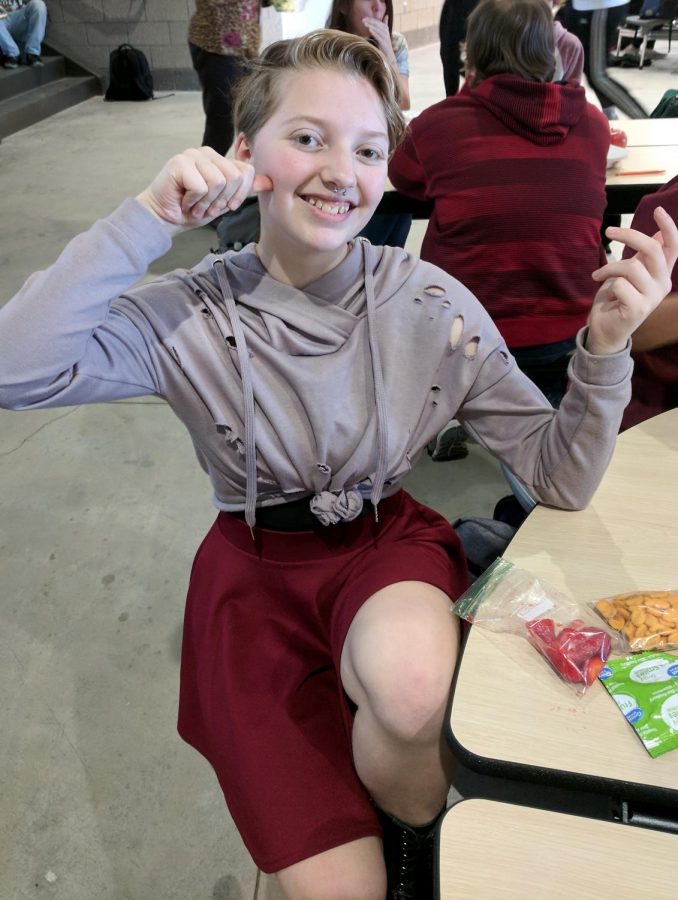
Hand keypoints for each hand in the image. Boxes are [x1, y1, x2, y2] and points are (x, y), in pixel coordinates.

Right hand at [136, 147, 272, 234]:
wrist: (165, 218)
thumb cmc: (192, 210)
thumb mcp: (224, 202)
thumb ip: (244, 190)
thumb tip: (269, 182)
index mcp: (220, 160)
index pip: (247, 171)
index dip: (240, 194)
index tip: (226, 206)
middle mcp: (208, 153)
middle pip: (235, 177)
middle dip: (222, 200)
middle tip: (206, 206)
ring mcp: (193, 155)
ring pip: (218, 182)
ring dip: (206, 202)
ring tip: (195, 205)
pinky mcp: (180, 162)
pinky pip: (201, 186)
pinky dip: (194, 201)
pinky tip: (184, 201)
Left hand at [362, 15, 394, 61]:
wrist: (389, 58)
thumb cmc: (384, 47)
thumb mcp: (382, 36)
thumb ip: (383, 26)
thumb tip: (385, 17)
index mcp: (385, 30)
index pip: (378, 22)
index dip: (371, 20)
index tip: (364, 18)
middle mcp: (386, 33)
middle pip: (378, 24)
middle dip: (370, 21)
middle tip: (363, 20)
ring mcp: (386, 38)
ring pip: (378, 29)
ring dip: (371, 25)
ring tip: (365, 23)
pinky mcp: (384, 44)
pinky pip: (379, 37)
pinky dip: (375, 33)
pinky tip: (370, 30)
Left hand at [586, 207, 677, 354]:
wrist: (605, 329)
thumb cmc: (616, 298)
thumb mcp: (631, 273)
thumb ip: (644, 256)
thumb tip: (659, 234)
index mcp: (662, 273)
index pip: (673, 247)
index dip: (669, 227)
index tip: (658, 210)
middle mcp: (662, 284)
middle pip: (652, 249)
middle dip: (628, 235)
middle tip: (608, 231)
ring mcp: (652, 298)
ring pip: (631, 266)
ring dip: (609, 268)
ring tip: (598, 275)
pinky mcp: (638, 309)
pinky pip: (619, 285)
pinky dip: (607, 287)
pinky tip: (608, 298)